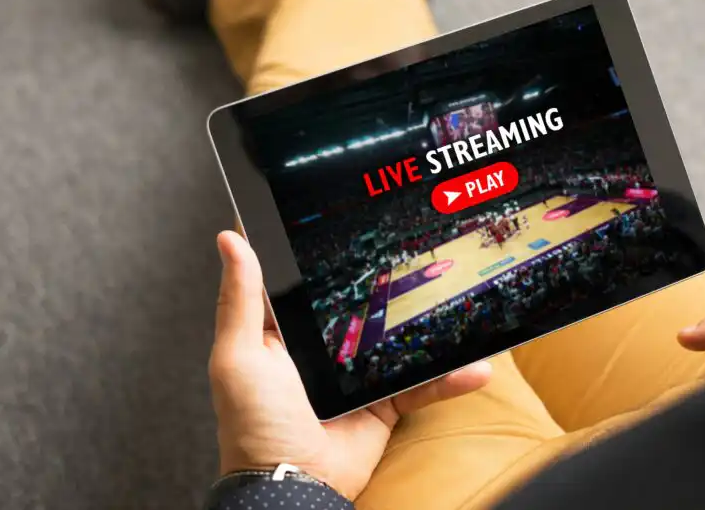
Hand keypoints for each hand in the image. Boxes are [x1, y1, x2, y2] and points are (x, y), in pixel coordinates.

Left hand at [208, 231, 491, 499]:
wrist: (293, 486)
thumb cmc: (254, 424)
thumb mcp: (240, 354)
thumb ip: (241, 298)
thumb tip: (229, 238)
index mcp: (284, 334)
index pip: (306, 284)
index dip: (327, 255)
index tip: (354, 221)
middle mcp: (321, 352)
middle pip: (363, 308)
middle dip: (393, 284)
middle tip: (424, 250)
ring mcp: (355, 378)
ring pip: (399, 342)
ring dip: (431, 327)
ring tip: (459, 298)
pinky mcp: (383, 405)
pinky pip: (420, 385)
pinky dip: (449, 379)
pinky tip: (475, 366)